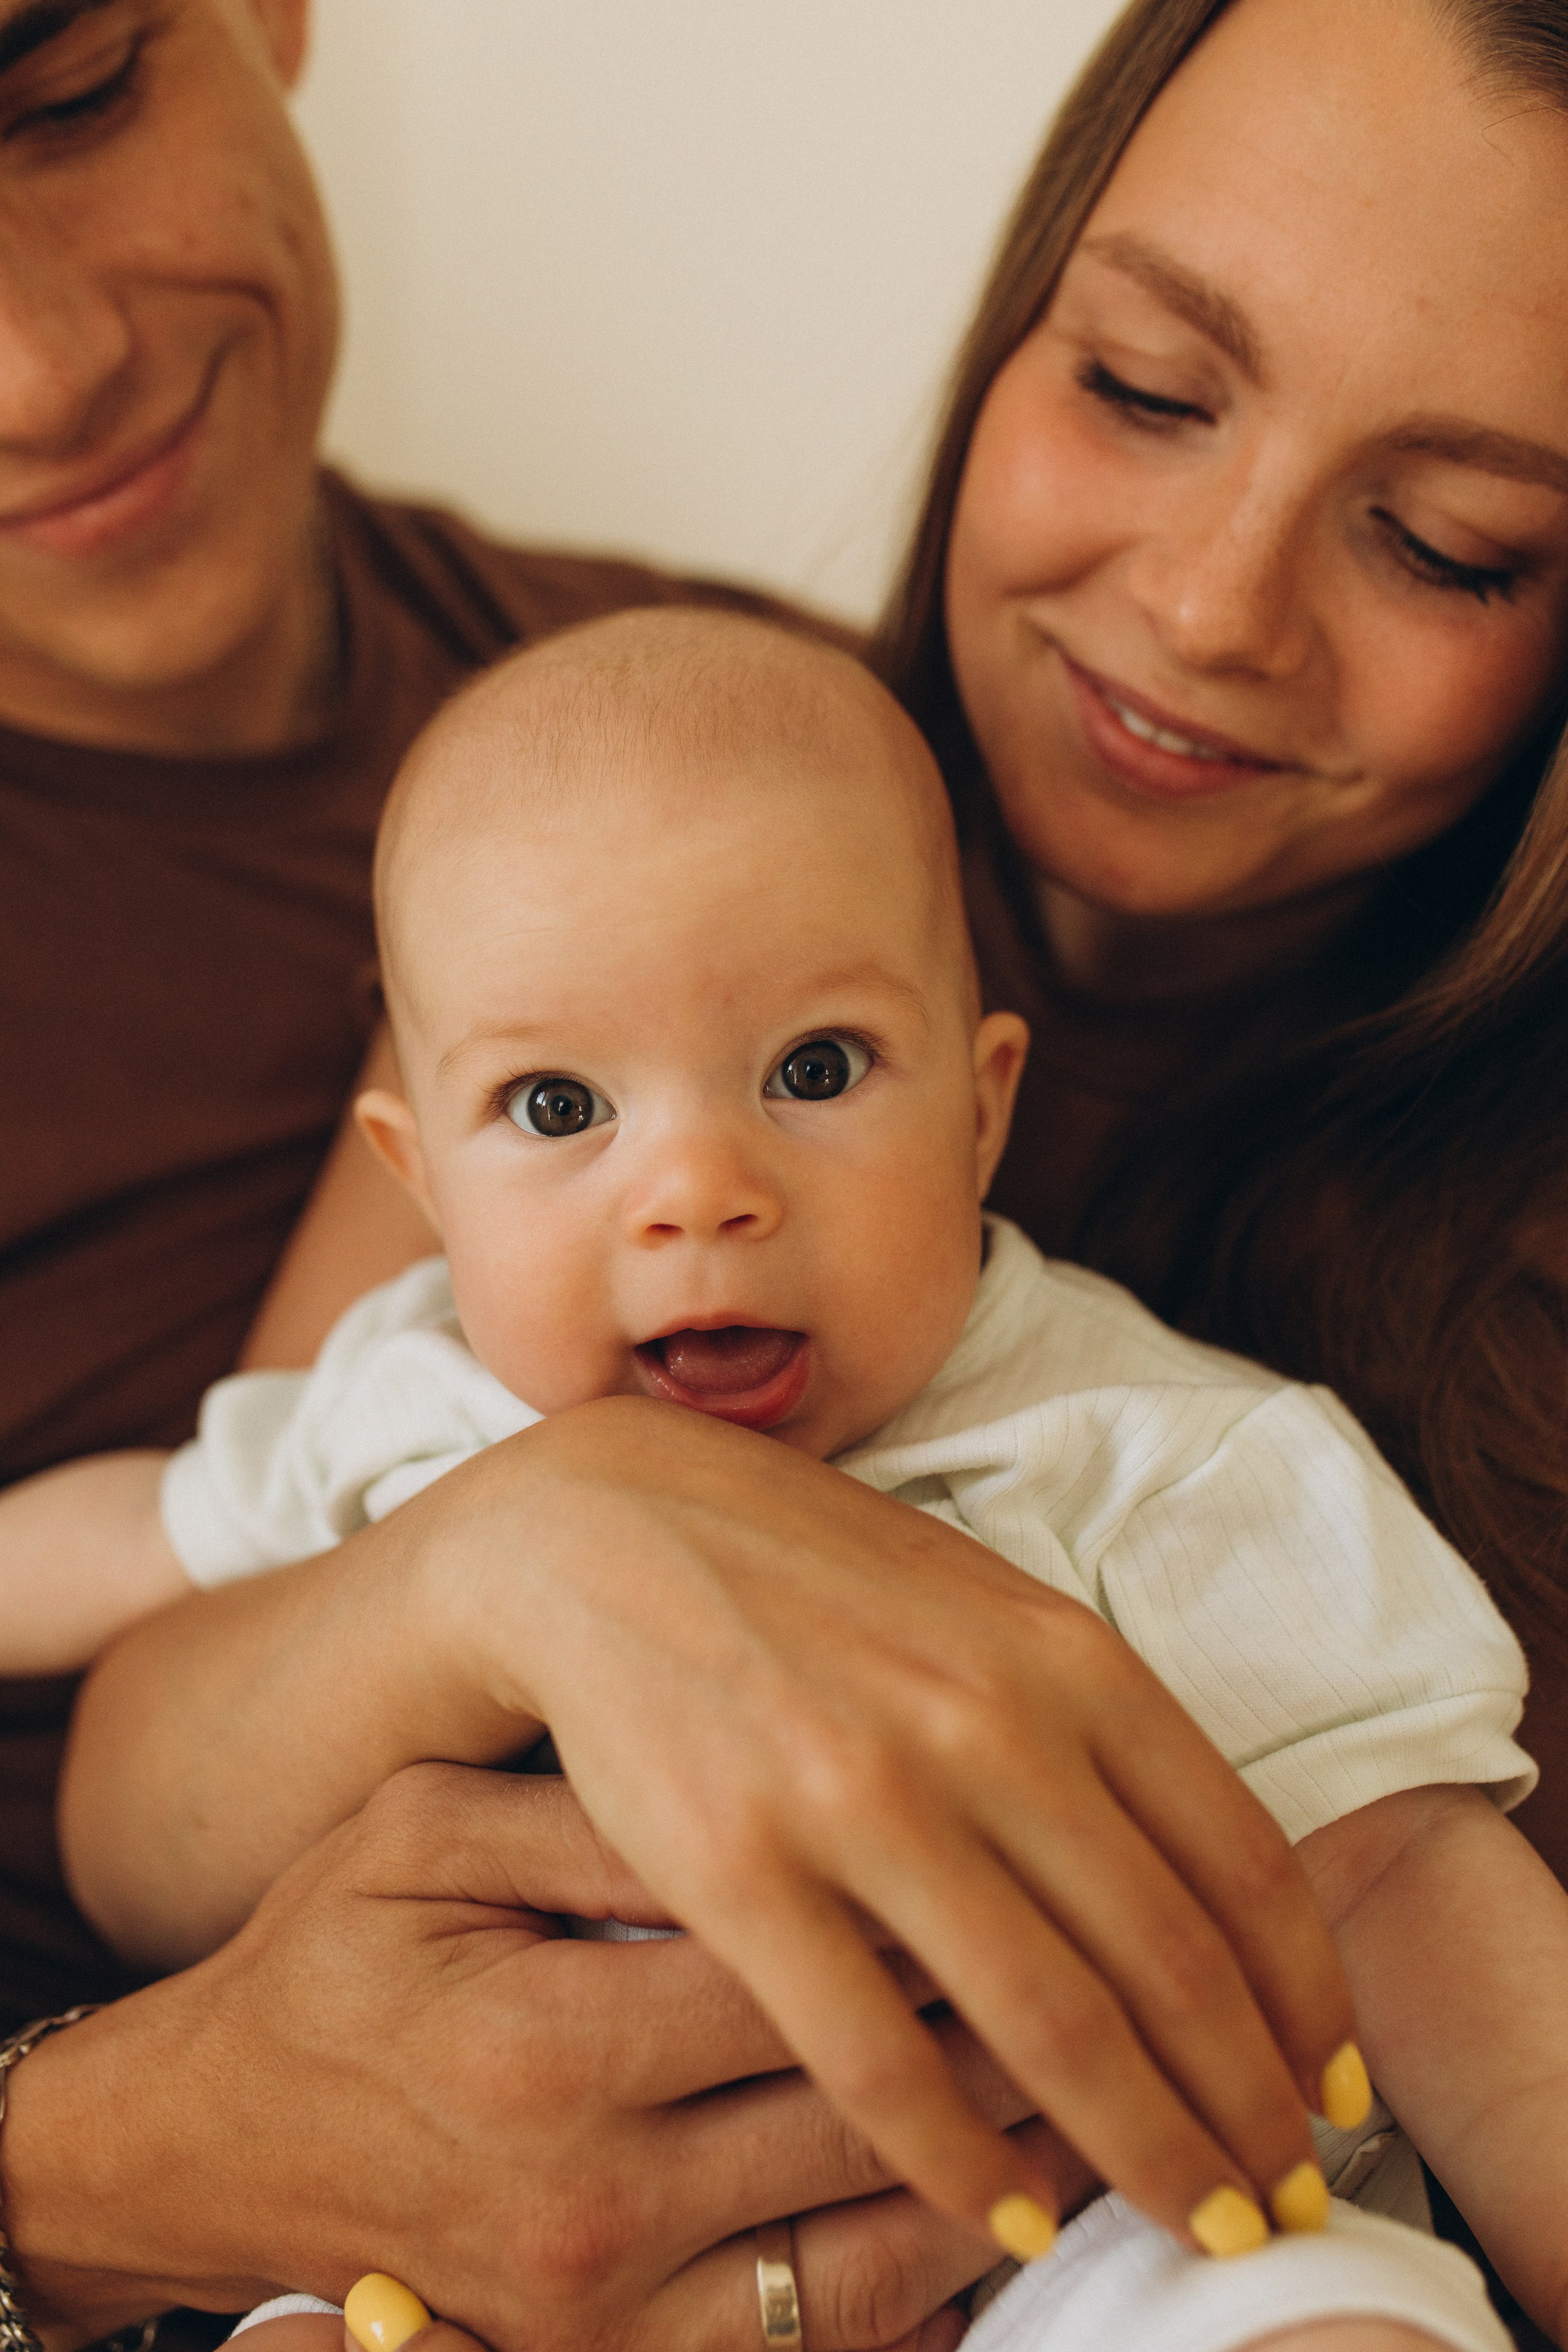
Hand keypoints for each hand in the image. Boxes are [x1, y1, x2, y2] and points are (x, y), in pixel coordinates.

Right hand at [11, 1768, 1072, 2351]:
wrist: (213, 2143)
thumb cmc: (329, 1960)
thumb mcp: (433, 1840)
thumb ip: (605, 1827)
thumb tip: (788, 1787)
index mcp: (554, 2033)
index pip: (830, 1979)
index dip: (980, 1926)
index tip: (1088, 1862)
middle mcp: (593, 2188)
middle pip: (883, 2113)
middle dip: (1060, 2049)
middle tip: (1185, 1983)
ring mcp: (607, 2302)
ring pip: (884, 2232)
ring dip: (1034, 2158)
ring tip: (1163, 2082)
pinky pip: (827, 2326)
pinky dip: (943, 2258)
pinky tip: (1031, 2190)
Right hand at [473, 1401, 1357, 2255]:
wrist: (611, 1532)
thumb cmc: (822, 1580)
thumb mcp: (991, 1612)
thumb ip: (1102, 1730)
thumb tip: (1212, 1897)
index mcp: (1066, 1658)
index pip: (1242, 1865)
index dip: (1305, 2003)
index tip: (1329, 2096)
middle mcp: (986, 1724)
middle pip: (1169, 1966)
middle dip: (1248, 2109)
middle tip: (1285, 2205)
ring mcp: (861, 1795)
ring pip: (1048, 2026)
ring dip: (1142, 2154)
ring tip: (1196, 2231)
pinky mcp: (739, 1864)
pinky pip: (876, 2056)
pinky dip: (960, 2160)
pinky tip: (1010, 2220)